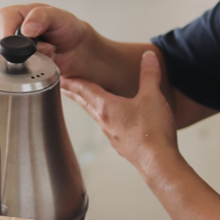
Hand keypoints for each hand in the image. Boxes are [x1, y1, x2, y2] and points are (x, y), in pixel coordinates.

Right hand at [0, 4, 94, 78]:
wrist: (75, 49)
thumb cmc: (67, 28)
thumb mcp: (59, 17)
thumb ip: (42, 16)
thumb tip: (26, 28)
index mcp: (19, 13)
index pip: (4, 18)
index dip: (9, 31)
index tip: (21, 43)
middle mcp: (11, 29)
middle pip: (3, 40)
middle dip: (25, 49)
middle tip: (46, 44)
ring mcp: (12, 47)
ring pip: (9, 57)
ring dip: (30, 58)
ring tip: (46, 51)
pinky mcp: (17, 62)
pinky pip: (16, 69)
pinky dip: (32, 66)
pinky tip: (42, 60)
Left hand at [62, 51, 177, 170]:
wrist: (158, 162)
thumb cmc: (152, 131)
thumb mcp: (152, 96)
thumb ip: (149, 74)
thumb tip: (148, 57)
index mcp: (107, 107)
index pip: (85, 89)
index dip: (73, 81)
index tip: (60, 77)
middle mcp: (105, 122)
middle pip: (86, 104)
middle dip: (75, 94)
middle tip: (64, 89)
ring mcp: (112, 136)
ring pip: (97, 117)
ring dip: (89, 107)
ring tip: (87, 102)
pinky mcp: (122, 146)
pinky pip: (110, 129)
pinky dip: (106, 120)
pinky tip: (113, 122)